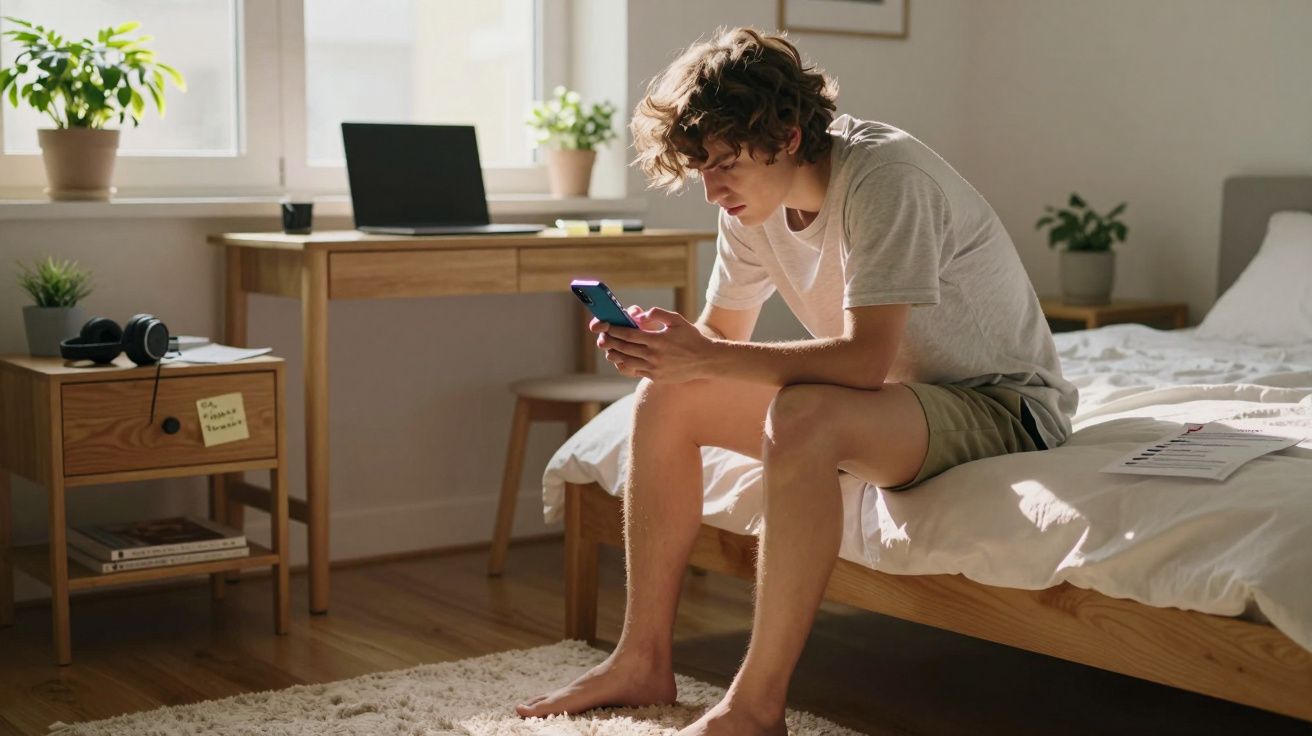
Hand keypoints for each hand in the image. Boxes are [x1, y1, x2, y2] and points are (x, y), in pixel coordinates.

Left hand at [590, 306, 713, 382]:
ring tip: (610, 349)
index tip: (606, 326)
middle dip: (610, 342)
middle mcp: (654, 355)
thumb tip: (642, 313)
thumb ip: (658, 314)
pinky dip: (626, 365)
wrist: (705, 360)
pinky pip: (635, 371)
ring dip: (615, 355)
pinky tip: (622, 359)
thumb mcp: (677, 320)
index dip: (614, 330)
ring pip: (626, 362)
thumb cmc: (691, 338)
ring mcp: (654, 368)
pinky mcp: (656, 377)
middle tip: (602, 338)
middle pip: (624, 348)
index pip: (629, 334)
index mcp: (657, 339)